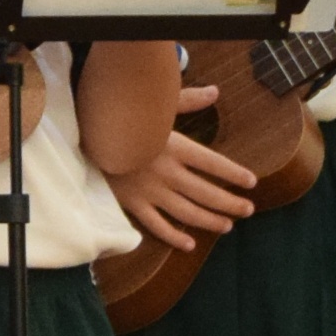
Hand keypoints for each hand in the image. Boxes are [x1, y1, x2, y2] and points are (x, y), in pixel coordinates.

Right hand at [111, 85, 264, 250]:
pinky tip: (189, 243)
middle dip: (230, 202)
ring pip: (187, 212)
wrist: (84, 137)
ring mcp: (149, 191)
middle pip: (206, 192)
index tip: (251, 182)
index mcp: (174, 146)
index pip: (213, 163)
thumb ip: (186, 101)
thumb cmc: (122, 119)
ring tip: (227, 225)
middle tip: (248, 210)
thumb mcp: (154, 105)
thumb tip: (215, 92)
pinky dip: (173, 236)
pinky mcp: (132, 203)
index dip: (234, 173)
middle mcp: (167, 172)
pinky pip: (156, 225)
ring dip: (209, 220)